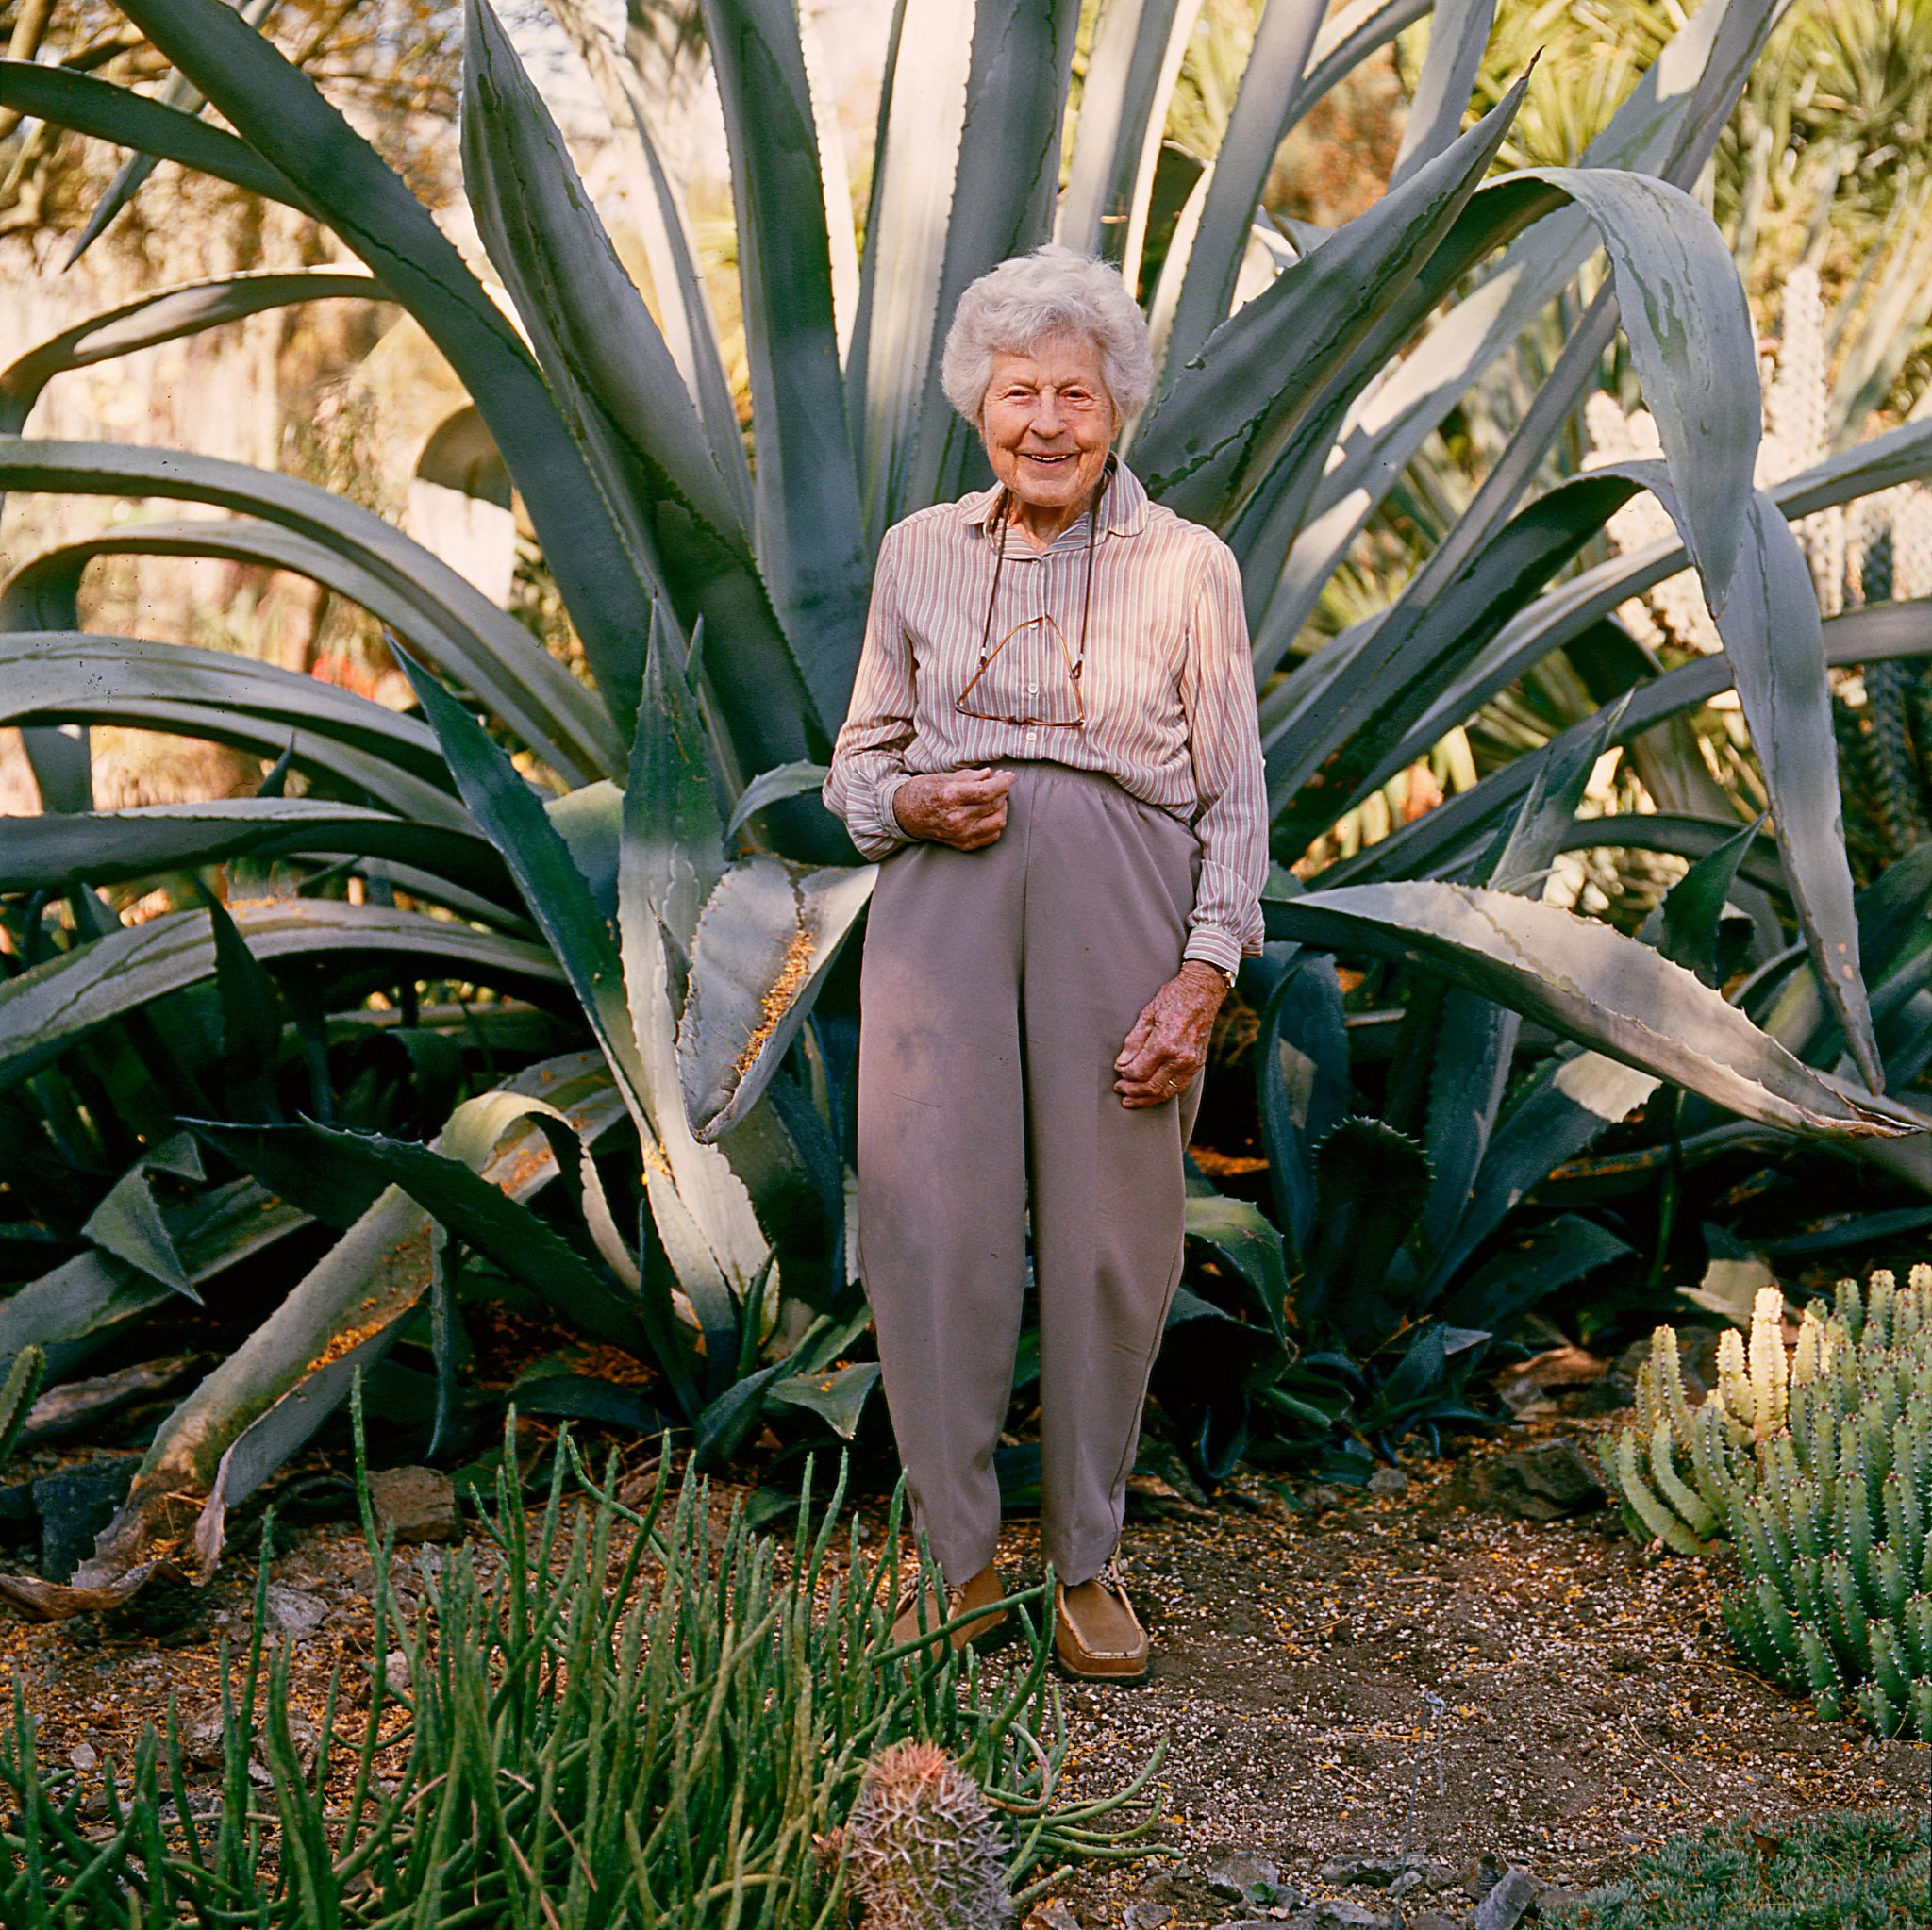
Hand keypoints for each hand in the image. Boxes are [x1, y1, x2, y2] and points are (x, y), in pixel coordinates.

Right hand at [892, 767, 1015, 850]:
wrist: (904, 815)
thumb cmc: (923, 792)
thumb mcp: (944, 777)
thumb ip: (970, 777)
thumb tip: (991, 775)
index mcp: (950, 797)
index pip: (987, 791)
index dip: (1003, 782)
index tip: (1009, 776)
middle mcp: (956, 818)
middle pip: (994, 805)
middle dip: (1003, 792)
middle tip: (1002, 783)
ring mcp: (960, 834)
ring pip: (998, 822)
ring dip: (1002, 808)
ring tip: (997, 798)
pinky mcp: (963, 844)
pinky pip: (992, 836)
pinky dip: (996, 823)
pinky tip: (990, 813)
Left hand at [1114, 962, 1226, 1107]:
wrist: (1203, 992)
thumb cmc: (1173, 998)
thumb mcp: (1146, 1014)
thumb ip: (1133, 1042)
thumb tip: (1121, 1064)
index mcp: (1165, 1044)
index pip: (1139, 1071)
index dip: (1125, 1074)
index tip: (1117, 1071)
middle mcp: (1180, 1058)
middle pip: (1151, 1087)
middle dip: (1132, 1091)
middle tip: (1119, 1089)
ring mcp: (1192, 1063)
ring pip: (1166, 1092)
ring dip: (1146, 1099)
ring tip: (1130, 1100)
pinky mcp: (1197, 1065)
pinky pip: (1177, 1086)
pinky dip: (1162, 1093)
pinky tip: (1150, 1094)